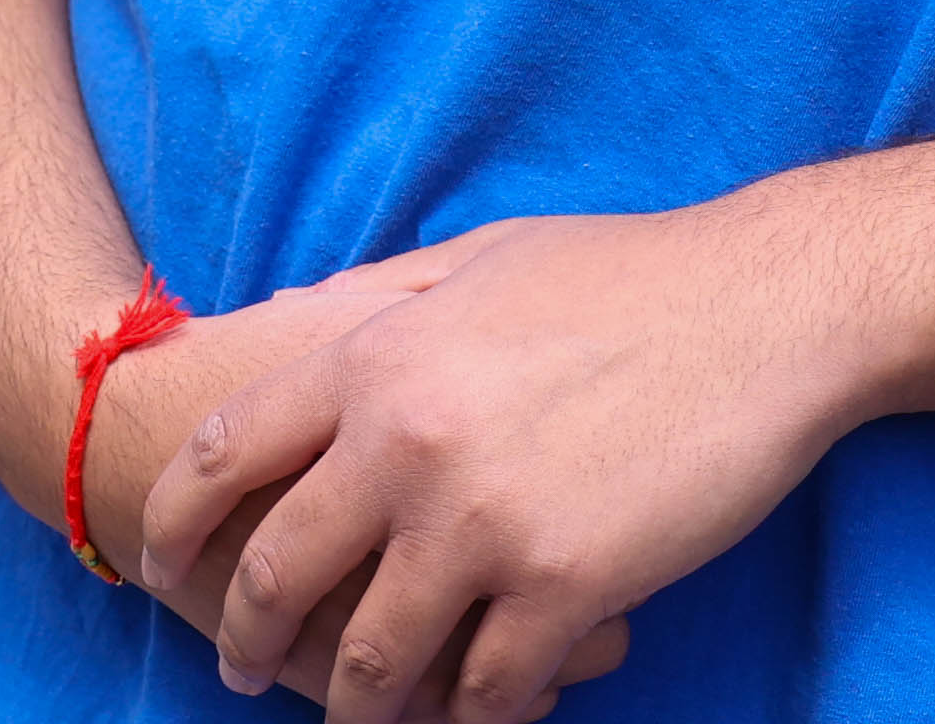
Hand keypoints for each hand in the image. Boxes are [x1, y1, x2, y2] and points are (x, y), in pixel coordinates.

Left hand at [137, 201, 883, 723]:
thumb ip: (379, 299)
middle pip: (279, 574)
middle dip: (247, 637)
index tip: (164, 566)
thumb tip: (288, 317)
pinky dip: (475, 718)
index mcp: (379, 355)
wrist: (770, 307)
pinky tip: (477, 718)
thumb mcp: (483, 257)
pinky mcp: (565, 585)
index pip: (228, 454)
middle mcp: (408, 442)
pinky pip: (489, 690)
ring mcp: (483, 521)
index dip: (177, 523)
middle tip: (242, 669)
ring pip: (374, 659)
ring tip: (359, 723)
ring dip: (357, 709)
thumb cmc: (634, 274)